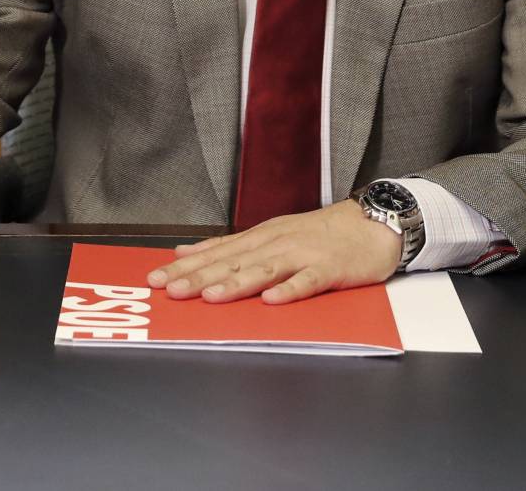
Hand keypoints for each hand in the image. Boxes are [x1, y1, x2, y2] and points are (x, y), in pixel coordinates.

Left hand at [145, 200, 400, 303]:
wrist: (370, 224)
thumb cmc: (318, 235)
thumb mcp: (269, 235)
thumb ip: (229, 246)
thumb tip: (186, 251)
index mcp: (259, 238)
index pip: (215, 253)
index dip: (184, 267)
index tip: (155, 279)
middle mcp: (275, 243)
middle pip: (232, 262)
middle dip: (198, 277)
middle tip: (169, 291)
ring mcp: (302, 255)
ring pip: (263, 270)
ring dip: (236, 283)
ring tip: (210, 296)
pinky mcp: (329, 269)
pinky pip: (307, 281)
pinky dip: (289, 290)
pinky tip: (272, 300)